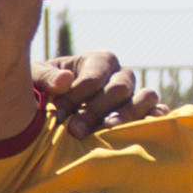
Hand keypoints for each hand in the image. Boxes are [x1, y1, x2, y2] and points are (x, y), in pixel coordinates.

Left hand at [35, 50, 154, 132]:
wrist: (51, 113)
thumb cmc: (44, 91)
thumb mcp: (34, 78)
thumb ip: (44, 76)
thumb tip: (64, 81)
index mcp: (98, 61)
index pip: (96, 75)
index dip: (78, 95)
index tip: (58, 114)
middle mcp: (120, 75)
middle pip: (119, 88)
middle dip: (96, 109)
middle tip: (75, 131)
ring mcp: (135, 95)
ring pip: (145, 97)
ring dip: (128, 114)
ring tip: (108, 129)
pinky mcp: (143, 114)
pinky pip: (157, 113)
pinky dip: (155, 119)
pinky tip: (146, 129)